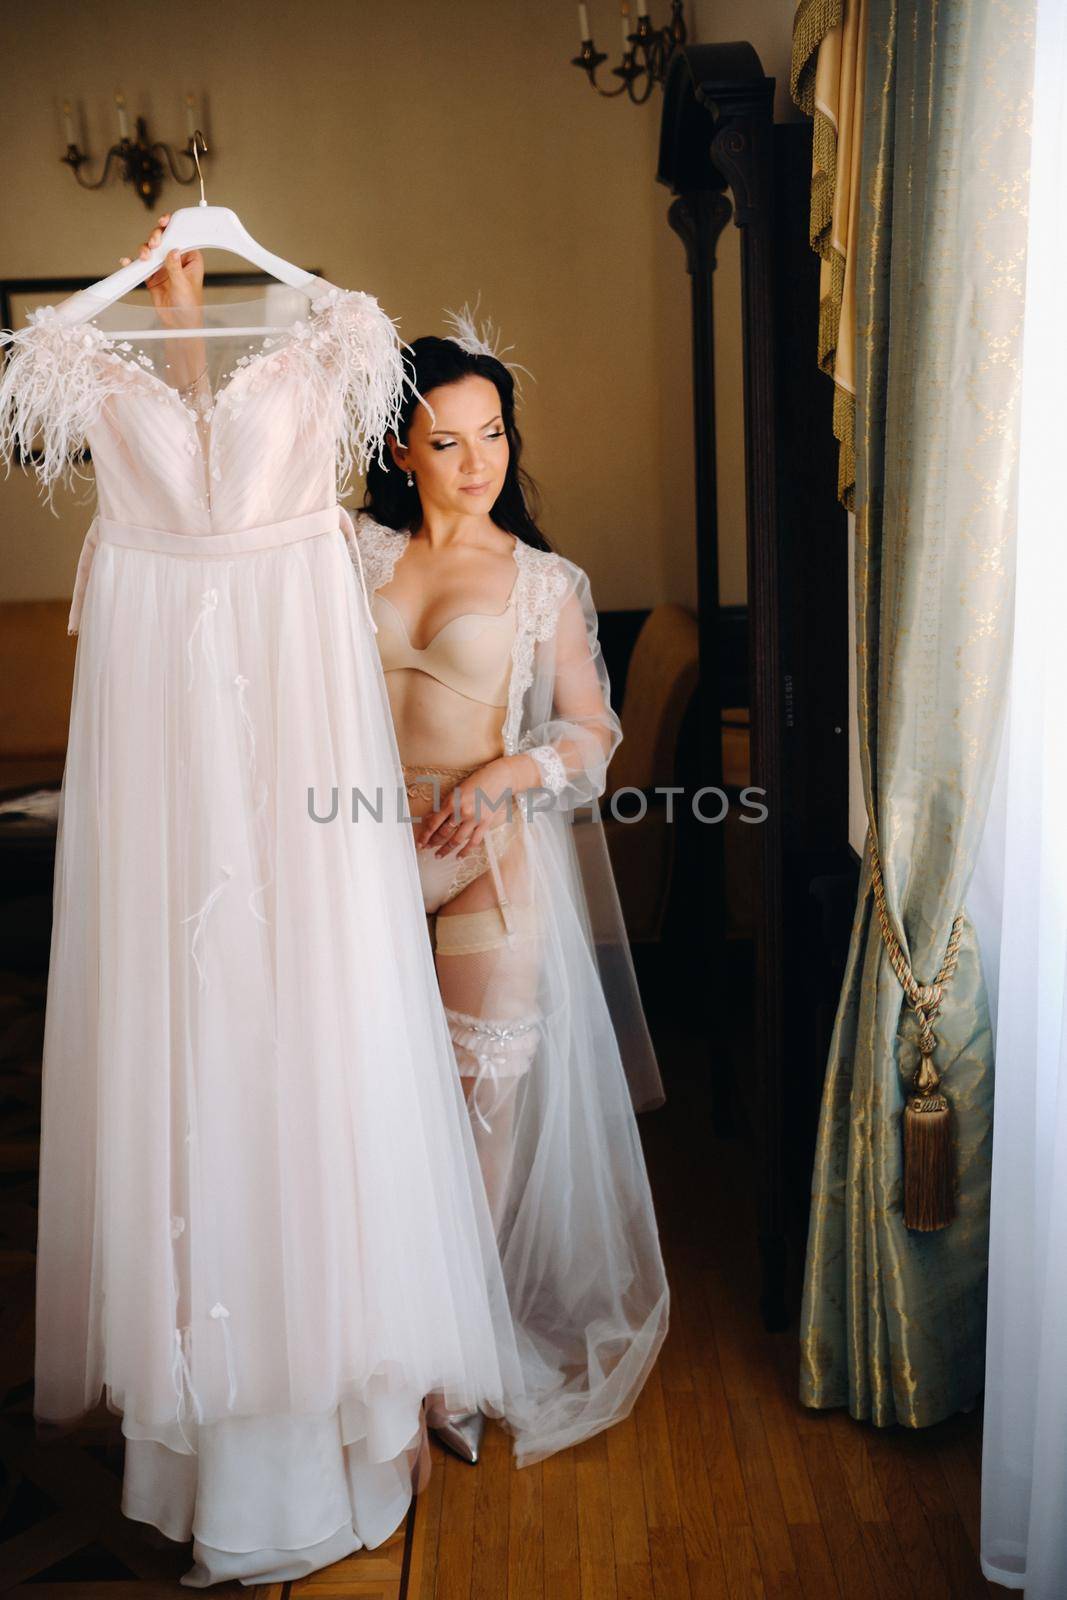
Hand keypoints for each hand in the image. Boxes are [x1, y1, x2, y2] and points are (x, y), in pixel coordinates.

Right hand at [119, 212, 203, 323]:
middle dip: (156, 237)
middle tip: (154, 243)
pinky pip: (140, 264)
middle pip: (164, 238)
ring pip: (151, 249)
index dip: (174, 226)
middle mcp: (176, 259)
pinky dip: (133, 262)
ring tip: (145, 257)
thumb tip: (173, 251)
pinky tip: (128, 261)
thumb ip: (176, 268)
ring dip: (145, 249)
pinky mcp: (152, 274)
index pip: (183, 236)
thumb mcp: (183, 286)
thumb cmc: (189, 307)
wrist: (178, 324)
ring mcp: (163, 265)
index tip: (165, 222)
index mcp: (191, 258)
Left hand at [415, 756, 533, 857]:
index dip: (425, 834)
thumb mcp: (457, 790)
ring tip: (438, 856)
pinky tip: (458, 857)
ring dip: (446, 850)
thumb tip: (430, 818)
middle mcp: (462, 811)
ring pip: (456, 840)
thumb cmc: (477, 780)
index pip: (434, 822)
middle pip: (443, 833)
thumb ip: (445, 805)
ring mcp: (475, 819)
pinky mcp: (486, 823)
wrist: (500, 778)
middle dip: (433, 842)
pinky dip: (465, 851)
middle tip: (426, 849)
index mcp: (452, 801)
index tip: (420, 842)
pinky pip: (473, 842)